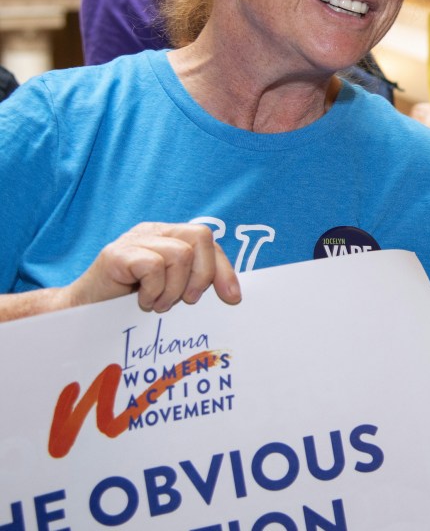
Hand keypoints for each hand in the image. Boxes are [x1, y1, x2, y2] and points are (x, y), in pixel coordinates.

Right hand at [66, 222, 240, 311]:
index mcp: (170, 237)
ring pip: (181, 254)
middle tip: (184, 301)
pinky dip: (153, 291)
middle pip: (201, 237)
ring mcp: (134, 239)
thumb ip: (194, 284)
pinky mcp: (116, 253)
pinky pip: (154, 266)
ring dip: (173, 290)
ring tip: (157, 303)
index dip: (224, 269)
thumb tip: (233, 295)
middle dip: (202, 275)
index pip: (209, 242)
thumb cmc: (127, 305)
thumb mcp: (170, 292)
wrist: (80, 314)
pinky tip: (142, 302)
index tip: (232, 299)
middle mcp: (154, 231)